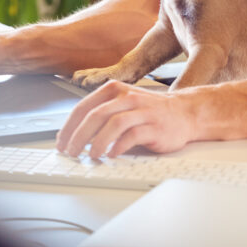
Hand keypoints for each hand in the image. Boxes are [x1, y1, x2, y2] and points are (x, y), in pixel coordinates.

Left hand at [55, 80, 194, 158]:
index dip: (69, 126)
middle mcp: (127, 97)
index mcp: (114, 90)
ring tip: (91, 155)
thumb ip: (101, 114)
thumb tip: (73, 136)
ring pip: (113, 124)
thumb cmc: (149, 112)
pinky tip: (112, 155)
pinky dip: (119, 146)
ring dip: (98, 142)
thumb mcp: (123, 105)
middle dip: (78, 136)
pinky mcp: (154, 126)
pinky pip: (133, 135)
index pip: (83, 107)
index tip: (61, 142)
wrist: (185, 113)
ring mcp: (142, 111)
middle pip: (95, 115)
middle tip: (70, 151)